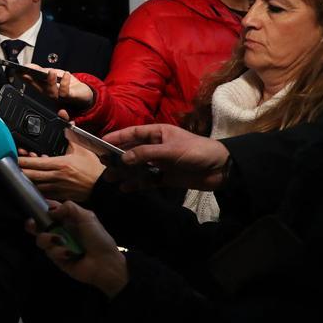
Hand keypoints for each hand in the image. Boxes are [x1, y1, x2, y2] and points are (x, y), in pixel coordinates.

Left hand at [18, 129, 104, 201]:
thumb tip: (65, 118)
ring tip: (19, 173)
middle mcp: (56, 177)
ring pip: (35, 185)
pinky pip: (42, 193)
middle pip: (31, 175)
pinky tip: (31, 183)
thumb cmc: (92, 168)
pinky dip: (35, 188)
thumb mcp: (81, 148)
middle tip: (11, 166)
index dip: (23, 160)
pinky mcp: (59, 196)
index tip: (14, 157)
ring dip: (26, 179)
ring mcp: (57, 188)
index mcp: (61, 164)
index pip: (36, 162)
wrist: (102, 186)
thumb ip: (70, 134)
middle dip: (20, 170)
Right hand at [23, 66, 93, 107]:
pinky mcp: (70, 97)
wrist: (83, 94)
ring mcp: (59, 97)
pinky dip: (65, 83)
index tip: (18, 71)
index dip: (24, 78)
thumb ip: (42, 71)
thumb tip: (30, 66)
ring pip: (52, 93)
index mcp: (44, 88)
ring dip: (50, 82)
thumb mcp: (54, 74)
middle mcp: (49, 94)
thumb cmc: (66, 84)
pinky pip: (65, 92)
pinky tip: (66, 74)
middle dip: (32, 81)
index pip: (32, 83)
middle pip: (39, 89)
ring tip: (50, 72)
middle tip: (27, 72)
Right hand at [26, 201, 127, 297]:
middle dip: (32, 224)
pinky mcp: (56, 259)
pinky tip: (70, 254)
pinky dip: (59, 251)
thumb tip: (51, 211)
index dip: (42, 207)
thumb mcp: (87, 217)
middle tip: (31, 224)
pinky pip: (49, 252)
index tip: (36, 206)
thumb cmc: (98, 238)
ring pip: (41, 239)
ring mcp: (57, 245)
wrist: (105, 263)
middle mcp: (60, 231)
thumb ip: (69, 208)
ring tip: (58, 240)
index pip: (51, 210)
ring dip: (47, 238)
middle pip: (39, 225)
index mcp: (68, 219)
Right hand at [103, 124, 229, 190]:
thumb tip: (123, 158)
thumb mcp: (170, 150)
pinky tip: (125, 188)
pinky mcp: (165, 177)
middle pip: (132, 150)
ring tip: (110, 178)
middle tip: (102, 164)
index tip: (101, 142)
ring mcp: (160, 162)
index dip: (117, 136)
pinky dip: (136, 184)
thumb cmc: (197, 151)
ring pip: (137, 166)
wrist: (221, 169)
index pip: (133, 133)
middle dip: (117, 157)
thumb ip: (146, 154)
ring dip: (124, 172)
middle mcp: (157, 146)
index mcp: (158, 133)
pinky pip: (147, 180)